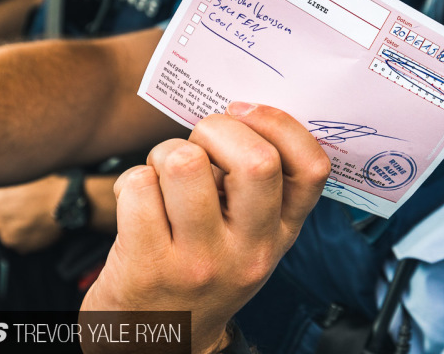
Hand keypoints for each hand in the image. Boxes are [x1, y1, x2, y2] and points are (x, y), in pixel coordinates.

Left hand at [0, 174, 68, 253]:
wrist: (68, 203)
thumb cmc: (50, 186)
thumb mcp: (25, 175)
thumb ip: (9, 184)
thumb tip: (7, 184)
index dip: (9, 201)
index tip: (20, 200)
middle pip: (0, 219)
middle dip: (12, 216)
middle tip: (30, 210)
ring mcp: (8, 235)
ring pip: (10, 232)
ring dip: (19, 229)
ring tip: (36, 220)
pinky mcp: (21, 248)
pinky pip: (21, 244)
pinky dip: (29, 238)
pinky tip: (40, 228)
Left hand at [80, 102, 329, 353]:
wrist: (155, 344)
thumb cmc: (199, 275)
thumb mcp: (248, 241)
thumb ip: (256, 189)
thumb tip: (238, 115)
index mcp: (280, 234)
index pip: (311, 169)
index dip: (280, 124)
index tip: (245, 112)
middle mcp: (248, 250)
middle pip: (257, 162)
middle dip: (218, 128)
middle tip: (200, 143)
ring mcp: (199, 261)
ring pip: (185, 162)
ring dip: (166, 152)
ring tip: (163, 175)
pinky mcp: (148, 266)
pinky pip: (138, 185)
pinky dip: (131, 181)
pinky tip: (138, 203)